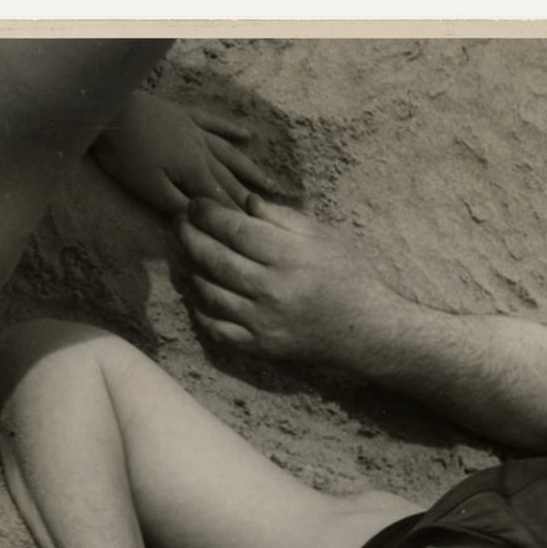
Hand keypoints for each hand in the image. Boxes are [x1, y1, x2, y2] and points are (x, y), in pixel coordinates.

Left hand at [92, 92, 278, 215]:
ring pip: (230, 154)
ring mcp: (196, 131)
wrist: (109, 109)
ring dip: (250, 170)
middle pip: (231, 180)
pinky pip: (214, 123)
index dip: (239, 217)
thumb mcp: (148, 188)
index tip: (259, 233)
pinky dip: (232, 129)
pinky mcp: (185, 116)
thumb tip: (204, 221)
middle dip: (250, 199)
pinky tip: (247, 135)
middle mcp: (204, 151)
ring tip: (270, 184)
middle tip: (272, 215)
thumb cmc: (125, 154)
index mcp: (195, 172)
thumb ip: (178, 205)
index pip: (222, 200)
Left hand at [175, 194, 373, 362]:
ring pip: (209, 291)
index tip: (195, 204)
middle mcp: (270, 289)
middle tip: (180, 223)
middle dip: (189, 235)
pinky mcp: (261, 345)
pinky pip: (217, 328)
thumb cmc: (349, 276)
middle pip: (213, 257)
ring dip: (192, 269)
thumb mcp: (323, 236)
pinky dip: (201, 310)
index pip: (233, 229)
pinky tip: (199, 295)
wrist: (366, 330)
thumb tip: (244, 202)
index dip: (206, 213)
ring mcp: (262, 321)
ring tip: (188, 254)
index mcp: (287, 256)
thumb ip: (281, 217)